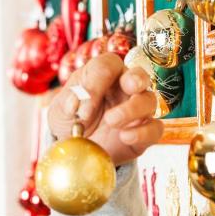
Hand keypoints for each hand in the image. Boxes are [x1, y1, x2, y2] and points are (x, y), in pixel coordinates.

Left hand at [47, 53, 163, 165]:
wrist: (77, 150)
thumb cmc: (71, 122)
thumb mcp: (60, 110)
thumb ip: (68, 101)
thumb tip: (76, 102)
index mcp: (104, 75)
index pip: (109, 65)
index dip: (97, 82)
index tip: (83, 107)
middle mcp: (124, 89)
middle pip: (139, 75)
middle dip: (136, 78)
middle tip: (128, 86)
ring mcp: (136, 111)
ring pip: (149, 101)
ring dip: (133, 109)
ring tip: (111, 121)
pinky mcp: (143, 133)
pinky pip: (154, 129)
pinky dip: (143, 132)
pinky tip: (125, 137)